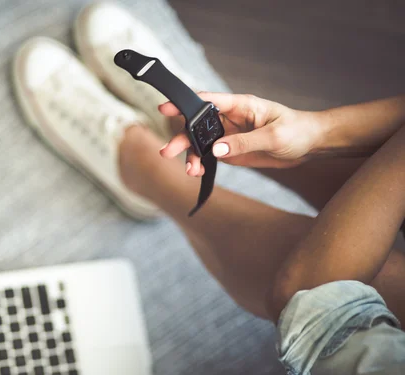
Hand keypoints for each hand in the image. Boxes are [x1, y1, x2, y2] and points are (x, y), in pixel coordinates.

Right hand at [158, 92, 323, 175]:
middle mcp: (230, 118)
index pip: (207, 101)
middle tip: (167, 152)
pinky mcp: (231, 150)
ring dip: (190, 155)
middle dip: (182, 137)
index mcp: (240, 106)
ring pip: (201, 143)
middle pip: (198, 125)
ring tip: (188, 170)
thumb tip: (215, 150)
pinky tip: (197, 172)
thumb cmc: (297, 131)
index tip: (165, 108)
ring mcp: (228, 135)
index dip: (185, 104)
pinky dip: (200, 163)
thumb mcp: (273, 136)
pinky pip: (209, 155)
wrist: (311, 145)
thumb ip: (244, 142)